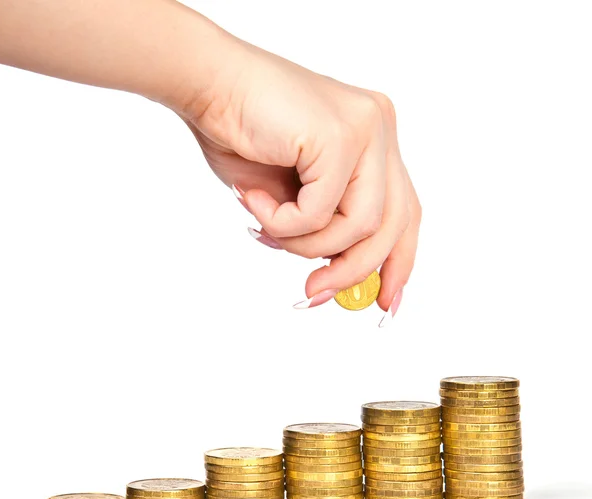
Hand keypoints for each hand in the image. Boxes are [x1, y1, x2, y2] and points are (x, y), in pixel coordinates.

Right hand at [176, 39, 420, 319]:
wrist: (205, 84)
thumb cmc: (241, 136)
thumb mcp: (294, 197)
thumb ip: (323, 228)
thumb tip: (335, 276)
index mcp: (373, 143)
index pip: (405, 212)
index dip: (397, 262)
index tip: (384, 301)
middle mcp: (379, 130)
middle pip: (394, 224)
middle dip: (352, 271)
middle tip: (314, 295)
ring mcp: (366, 129)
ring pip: (361, 226)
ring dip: (305, 245)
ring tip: (267, 228)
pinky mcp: (341, 134)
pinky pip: (321, 212)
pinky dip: (284, 223)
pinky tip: (256, 201)